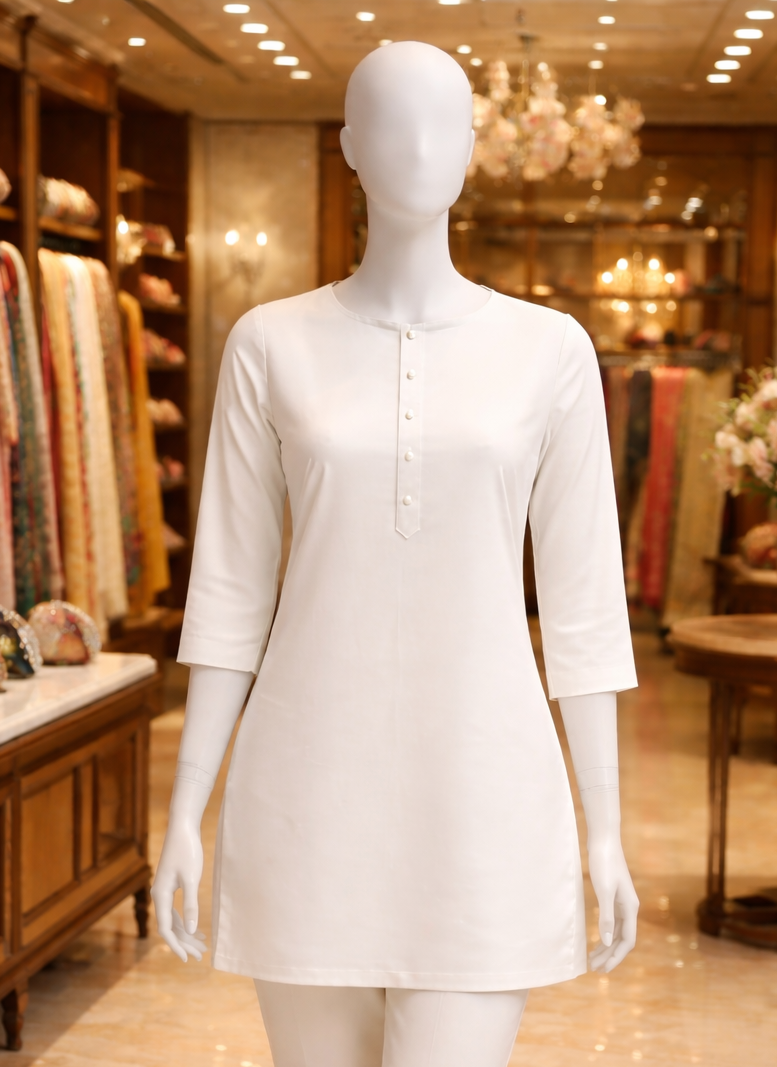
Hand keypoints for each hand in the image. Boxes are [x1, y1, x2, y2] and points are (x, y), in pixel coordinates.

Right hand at [151, 813, 206, 961]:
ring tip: (202, 945)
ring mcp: (165, 889)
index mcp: (161, 894)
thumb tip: (190, 930)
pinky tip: (196, 928)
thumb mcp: (191, 879)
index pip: (165, 928)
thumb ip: (191, 905)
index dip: (176, 945)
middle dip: (184, 942)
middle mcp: (159, 894)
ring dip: (186, 932)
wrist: (183, 827)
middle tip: (201, 956)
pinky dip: (185, 920)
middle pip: (170, 926)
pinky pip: (176, 909)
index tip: (187, 959)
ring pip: (173, 919)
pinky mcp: (171, 884)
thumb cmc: (188, 851)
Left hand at [587, 833, 638, 972]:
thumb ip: (606, 916)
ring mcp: (622, 901)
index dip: (616, 957)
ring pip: (617, 931)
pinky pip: (612, 921)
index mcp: (630, 907)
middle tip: (594, 969)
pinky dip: (605, 932)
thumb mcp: (603, 891)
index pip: (627, 941)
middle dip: (610, 955)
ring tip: (592, 958)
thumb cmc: (603, 863)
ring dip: (606, 946)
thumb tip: (607, 941)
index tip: (604, 970)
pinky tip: (597, 938)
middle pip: (622, 938)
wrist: (603, 839)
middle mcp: (629, 906)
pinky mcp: (613, 895)